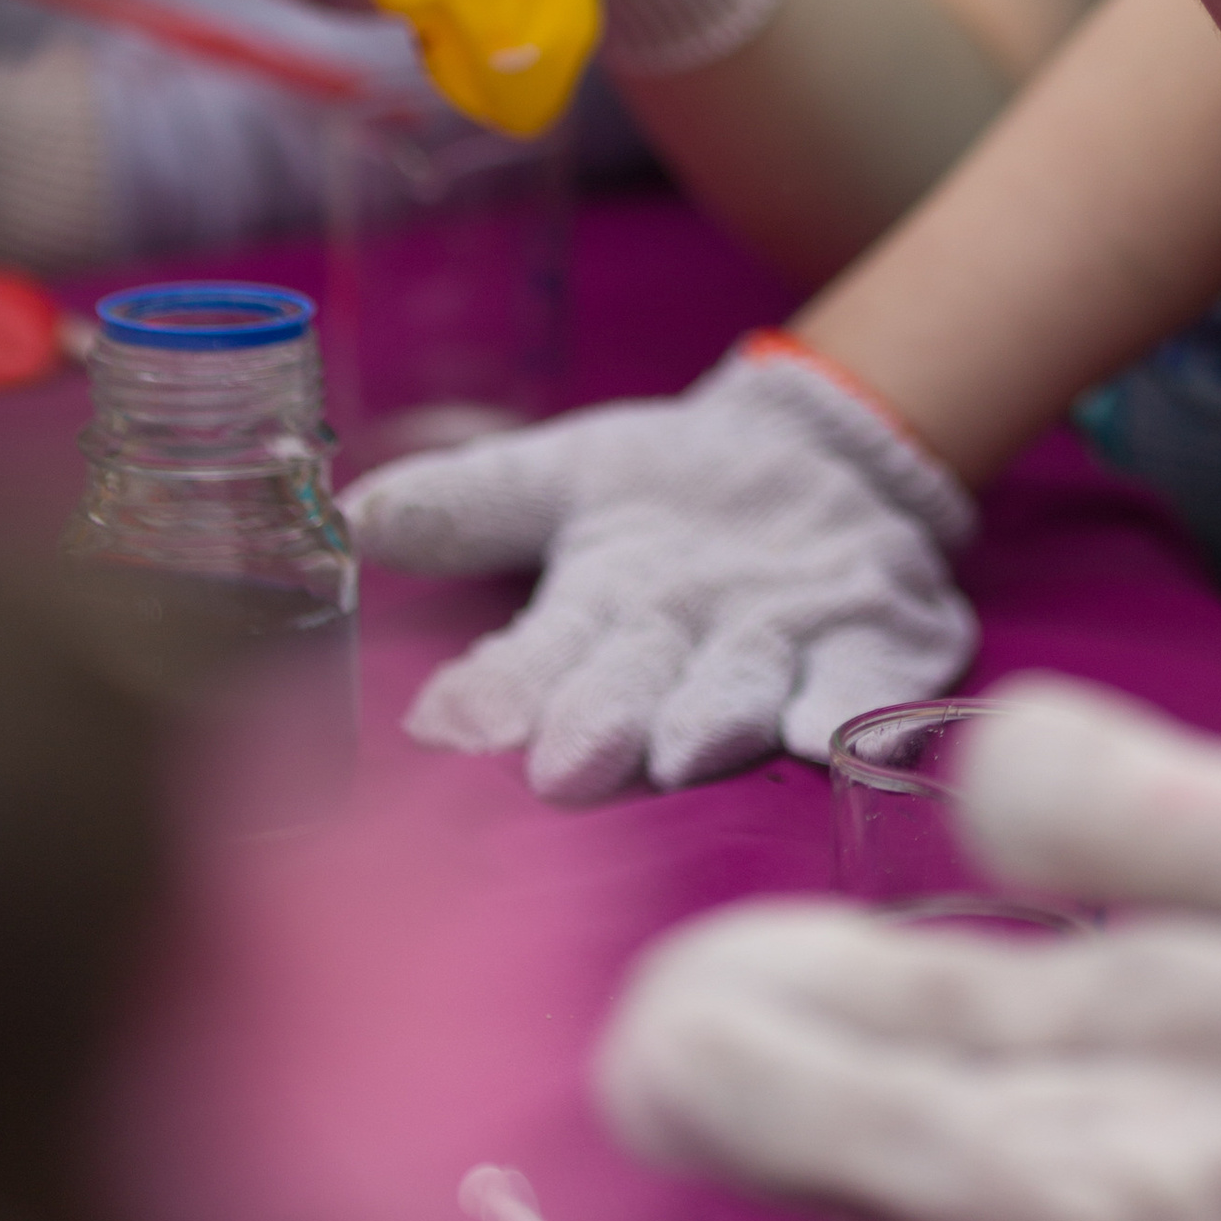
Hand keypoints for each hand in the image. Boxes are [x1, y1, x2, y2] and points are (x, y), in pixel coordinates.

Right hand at [345, 338, 975, 802]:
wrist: (818, 454)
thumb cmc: (671, 485)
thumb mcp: (567, 471)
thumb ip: (467, 502)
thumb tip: (350, 516)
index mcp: (595, 627)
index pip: (531, 669)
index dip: (493, 697)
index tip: (444, 722)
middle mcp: (679, 665)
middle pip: (632, 701)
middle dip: (600, 730)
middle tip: (565, 766)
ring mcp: (777, 661)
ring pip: (738, 700)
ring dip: (715, 721)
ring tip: (687, 743)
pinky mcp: (869, 647)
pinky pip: (861, 684)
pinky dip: (854, 705)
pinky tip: (842, 728)